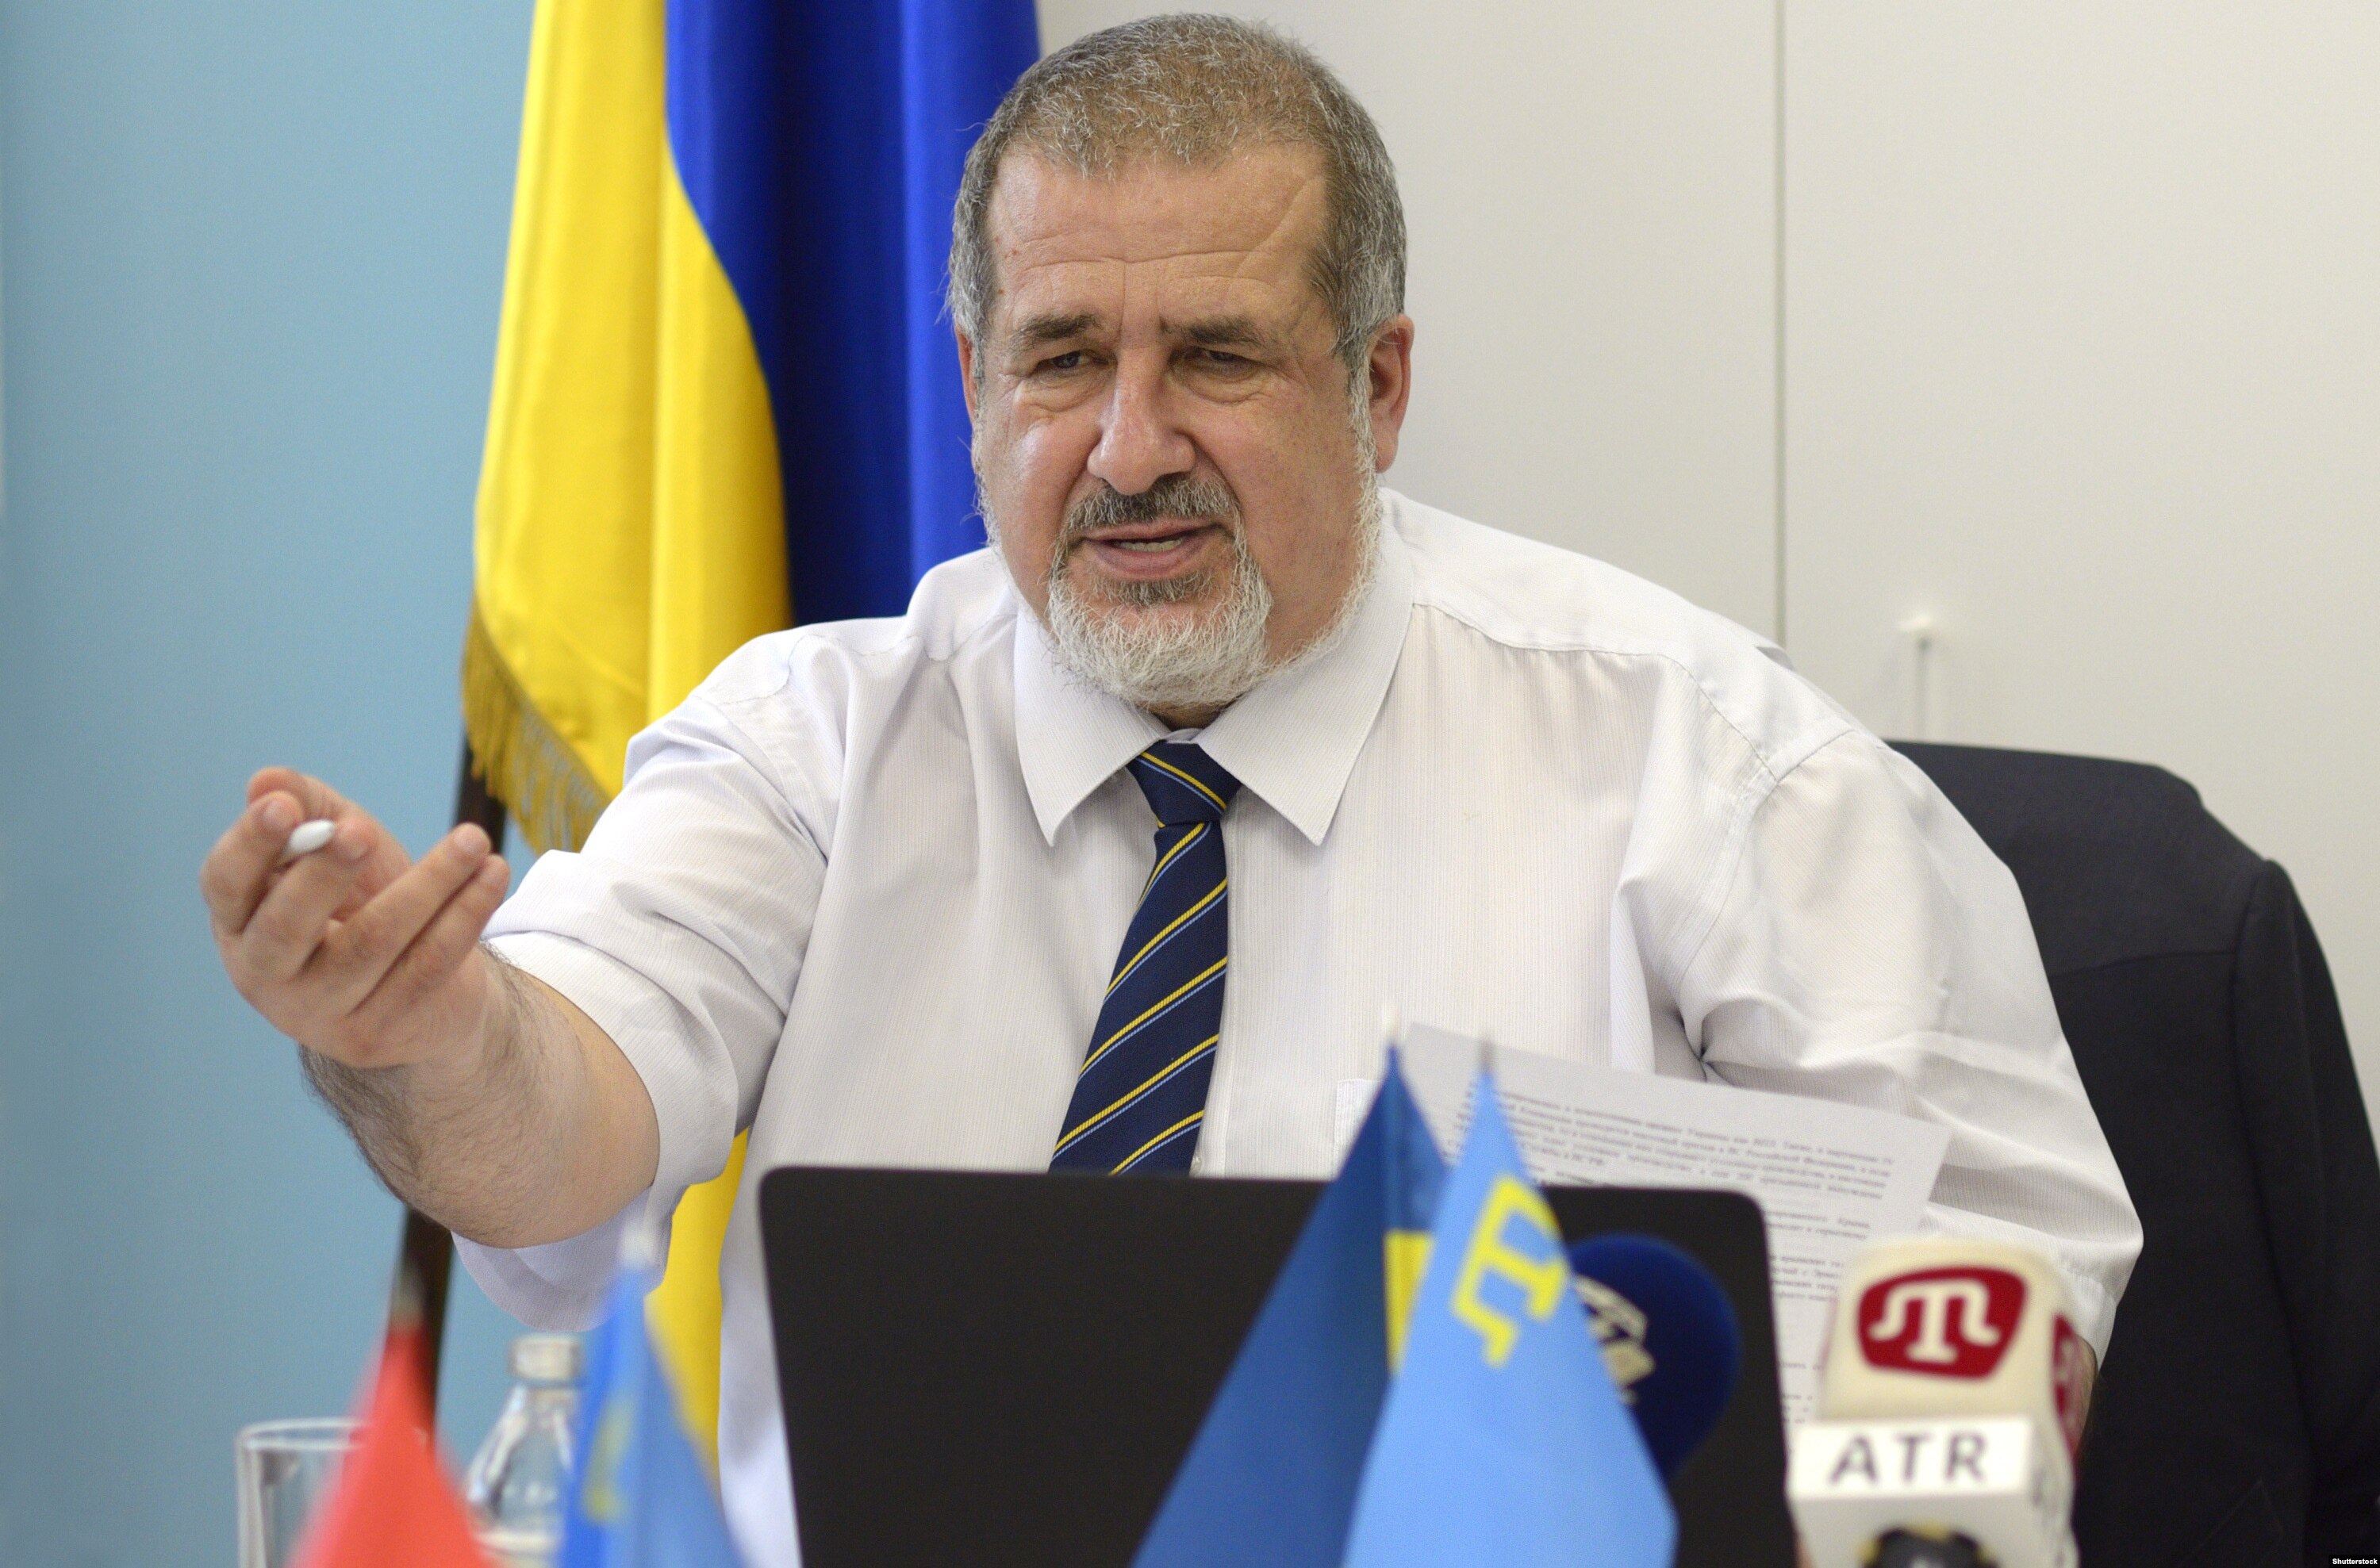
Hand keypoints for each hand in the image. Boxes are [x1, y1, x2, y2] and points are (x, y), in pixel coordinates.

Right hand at [201, 768, 511, 1073]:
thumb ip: (307, 806)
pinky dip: (466, 914)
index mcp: (240, 920)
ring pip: (372, 943)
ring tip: (473, 839)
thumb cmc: (363, 897)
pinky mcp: (376, 1034)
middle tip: (361, 830)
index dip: (251, 844)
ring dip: (429, 883)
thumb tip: (266, 782)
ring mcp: (318, 1013)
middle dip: (322, 873)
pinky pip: (427, 966)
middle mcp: (264, 974)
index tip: (284, 806)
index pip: (226, 882)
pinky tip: (493, 872)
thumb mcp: (337, 844)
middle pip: (285, 927)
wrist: (425, 991)